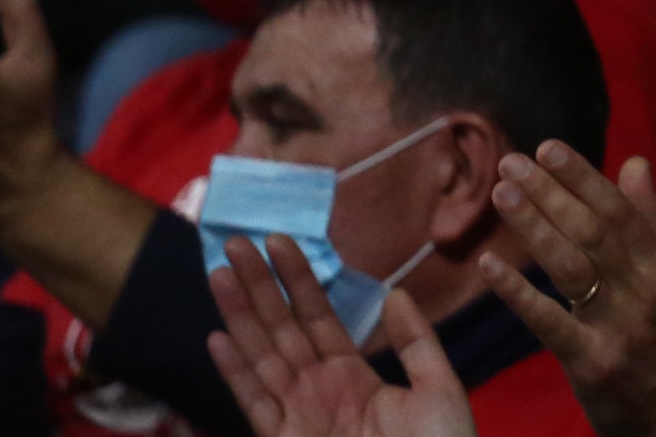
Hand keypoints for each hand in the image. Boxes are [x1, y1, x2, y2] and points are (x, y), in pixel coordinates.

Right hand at [206, 232, 473, 436]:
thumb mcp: (438, 390)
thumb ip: (416, 342)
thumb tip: (394, 293)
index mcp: (352, 377)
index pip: (318, 316)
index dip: (298, 279)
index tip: (279, 239)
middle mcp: (318, 391)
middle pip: (281, 328)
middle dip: (258, 287)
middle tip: (234, 240)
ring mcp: (299, 417)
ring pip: (262, 356)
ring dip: (239, 316)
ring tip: (219, 272)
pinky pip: (257, 403)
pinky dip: (236, 373)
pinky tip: (217, 338)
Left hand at [477, 147, 655, 436]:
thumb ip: (651, 223)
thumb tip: (636, 162)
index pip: (619, 210)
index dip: (582, 176)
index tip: (547, 146)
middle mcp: (645, 290)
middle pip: (592, 230)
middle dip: (550, 192)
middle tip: (510, 162)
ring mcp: (620, 327)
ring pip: (572, 265)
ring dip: (534, 225)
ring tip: (501, 195)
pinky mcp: (594, 364)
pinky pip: (550, 321)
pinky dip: (517, 291)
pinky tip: (488, 266)